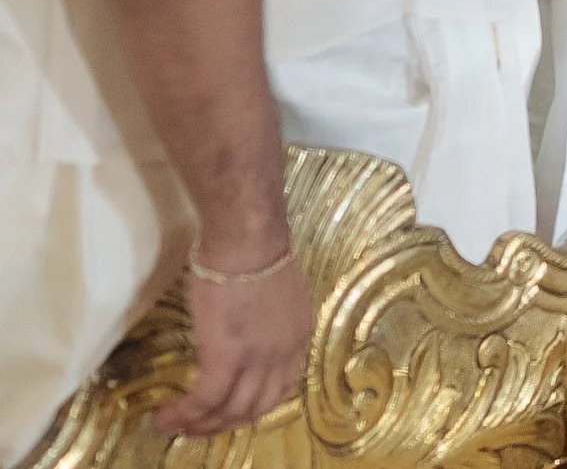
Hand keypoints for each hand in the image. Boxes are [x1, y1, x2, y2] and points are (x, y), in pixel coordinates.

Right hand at [155, 246, 311, 437]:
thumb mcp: (277, 295)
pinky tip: (165, 418)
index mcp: (298, 338)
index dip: (253, 406)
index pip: (280, 388)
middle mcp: (283, 355)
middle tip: (198, 428)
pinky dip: (184, 416)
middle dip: (225, 424)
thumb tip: (248, 331)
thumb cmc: (255, 254)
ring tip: (175, 428)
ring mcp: (257, 359)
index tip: (229, 411)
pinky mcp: (226, 358)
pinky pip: (205, 400)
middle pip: (256, 407)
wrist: (246, 241)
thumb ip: (269, 321)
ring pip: (230, 411)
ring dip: (200, 426)